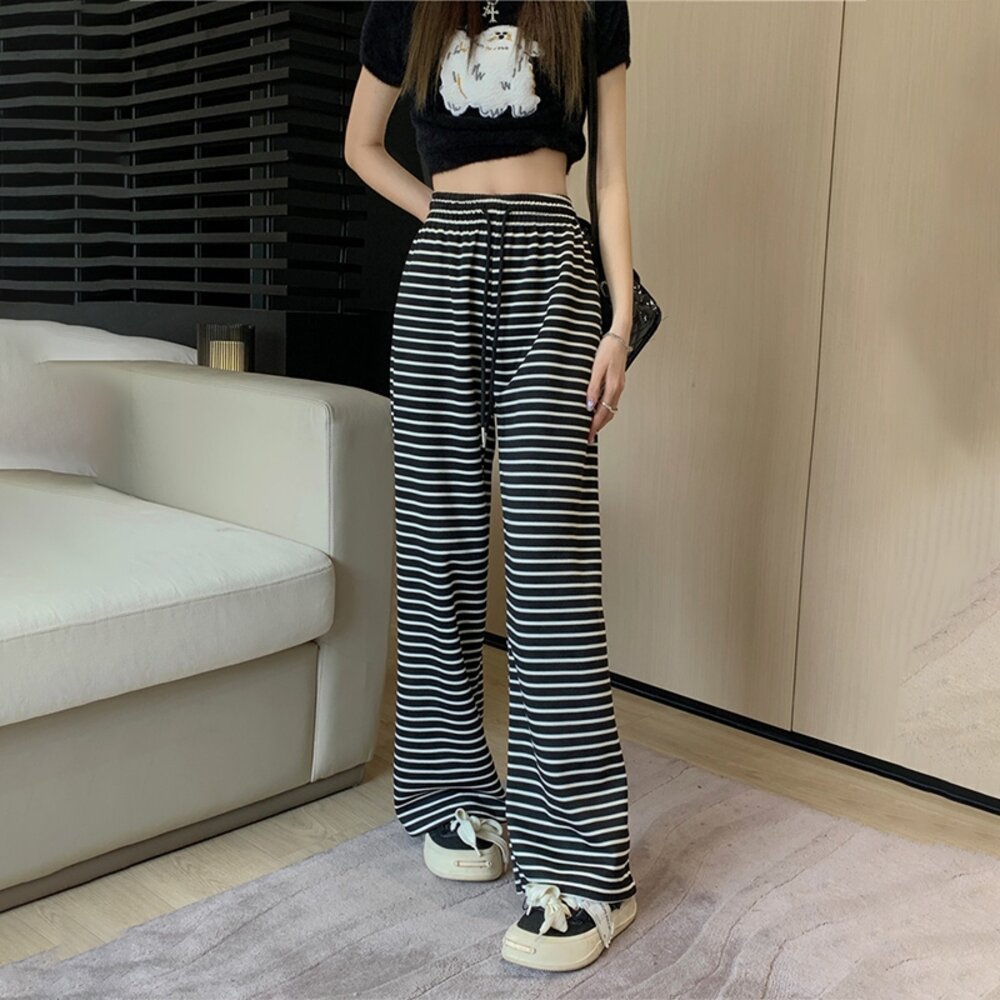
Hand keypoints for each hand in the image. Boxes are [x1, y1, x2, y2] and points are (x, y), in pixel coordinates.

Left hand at [585, 329, 628, 443]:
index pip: (602, 413)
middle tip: (589, 436)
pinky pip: (611, 401)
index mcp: (613, 387)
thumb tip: (589, 405)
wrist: (619, 336)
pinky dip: (604, 409)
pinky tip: (597, 410)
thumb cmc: (608, 348)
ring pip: (610, 409)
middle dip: (598, 427)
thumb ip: (593, 387)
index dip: (594, 426)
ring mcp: (619, 386)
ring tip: (592, 427)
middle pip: (608, 414)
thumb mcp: (596, 367)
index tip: (588, 435)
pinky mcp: (617, 382)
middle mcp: (618, 389)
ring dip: (602, 419)